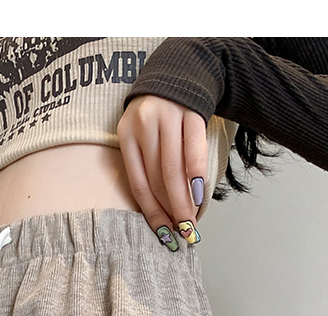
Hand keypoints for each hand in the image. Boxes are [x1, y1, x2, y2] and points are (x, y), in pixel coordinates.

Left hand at [117, 95, 207, 243]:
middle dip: (171, 211)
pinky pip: (194, 150)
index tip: (164, 234)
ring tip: (191, 221)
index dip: (152, 213)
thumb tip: (161, 212)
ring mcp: (168, 117)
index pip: (139, 185)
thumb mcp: (142, 134)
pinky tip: (200, 195)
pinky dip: (197, 175)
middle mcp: (144, 125)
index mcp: (127, 136)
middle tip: (182, 232)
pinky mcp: (191, 112)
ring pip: (174, 170)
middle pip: (157, 180)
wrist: (181, 69)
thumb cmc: (160, 115)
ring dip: (184, 201)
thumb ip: (146, 165)